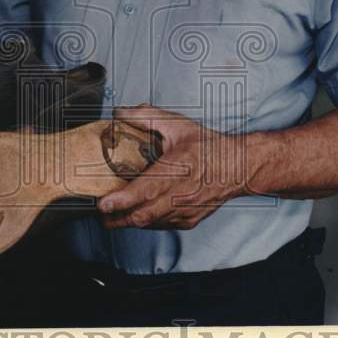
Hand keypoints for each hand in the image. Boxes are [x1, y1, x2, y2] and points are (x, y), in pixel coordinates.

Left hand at [97, 105, 247, 230]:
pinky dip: (147, 222)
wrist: (238, 166)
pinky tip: (137, 214)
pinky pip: (162, 225)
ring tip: (111, 217)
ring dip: (129, 222)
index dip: (123, 199)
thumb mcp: (178, 124)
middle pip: (143, 214)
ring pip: (151, 223)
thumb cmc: (208, 146)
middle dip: (117, 219)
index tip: (104, 203)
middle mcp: (182, 193)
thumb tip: (120, 113)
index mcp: (178, 167)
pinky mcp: (188, 219)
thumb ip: (146, 117)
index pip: (146, 188)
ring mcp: (186, 210)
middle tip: (100, 215)